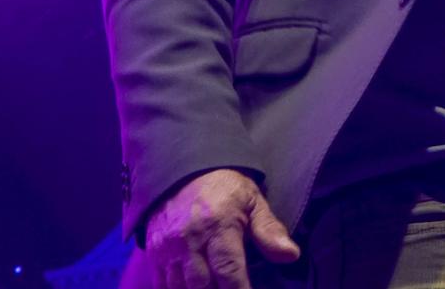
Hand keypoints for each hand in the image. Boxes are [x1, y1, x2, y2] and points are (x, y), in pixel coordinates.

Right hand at [127, 168, 300, 288]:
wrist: (183, 167)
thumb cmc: (224, 187)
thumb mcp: (252, 201)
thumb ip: (269, 230)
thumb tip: (291, 255)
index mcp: (217, 224)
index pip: (229, 271)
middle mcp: (188, 238)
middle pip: (201, 286)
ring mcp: (166, 246)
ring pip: (180, 288)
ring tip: (214, 287)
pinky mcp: (153, 251)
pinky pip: (161, 283)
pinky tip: (192, 287)